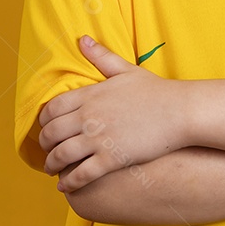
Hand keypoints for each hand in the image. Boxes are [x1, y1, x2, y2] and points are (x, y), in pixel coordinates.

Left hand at [38, 36, 185, 191]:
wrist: (180, 111)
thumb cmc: (156, 91)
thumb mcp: (126, 69)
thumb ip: (101, 56)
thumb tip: (82, 39)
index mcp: (91, 95)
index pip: (52, 108)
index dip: (44, 121)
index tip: (45, 127)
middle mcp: (90, 117)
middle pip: (51, 133)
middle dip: (44, 144)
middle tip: (46, 150)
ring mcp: (100, 139)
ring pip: (61, 155)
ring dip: (51, 164)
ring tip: (52, 169)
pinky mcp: (112, 159)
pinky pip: (81, 174)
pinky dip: (68, 182)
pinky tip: (65, 186)